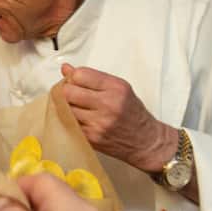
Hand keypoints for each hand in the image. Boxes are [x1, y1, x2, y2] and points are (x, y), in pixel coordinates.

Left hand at [61, 63, 176, 172]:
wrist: (145, 141)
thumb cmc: (133, 114)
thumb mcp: (119, 89)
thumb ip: (92, 78)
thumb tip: (66, 69)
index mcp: (116, 88)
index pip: (80, 75)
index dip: (73, 77)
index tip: (75, 81)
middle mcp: (108, 104)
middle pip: (69, 92)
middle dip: (66, 92)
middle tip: (72, 94)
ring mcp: (99, 122)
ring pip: (66, 109)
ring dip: (66, 107)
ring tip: (76, 107)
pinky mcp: (92, 137)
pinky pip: (69, 124)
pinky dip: (70, 120)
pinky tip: (78, 119)